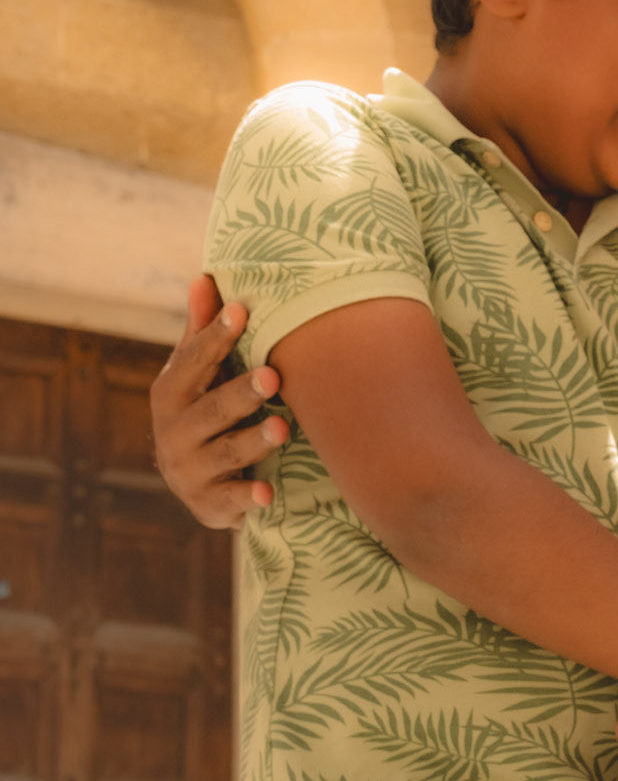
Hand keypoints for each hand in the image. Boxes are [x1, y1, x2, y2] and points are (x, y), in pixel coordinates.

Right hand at [149, 274, 287, 527]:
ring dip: (253, 441)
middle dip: (240, 393)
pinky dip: (246, 497)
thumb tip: (203, 276)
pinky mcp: (207, 504)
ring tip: (283, 428)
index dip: (215, 335)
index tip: (241, 309)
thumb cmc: (204, 404)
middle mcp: (173, 433)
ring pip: (224, 453)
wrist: (197, 480)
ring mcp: (188, 471)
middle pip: (211, 410)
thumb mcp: (198, 371)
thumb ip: (202, 331)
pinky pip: (228, 501)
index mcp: (170, 393)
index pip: (193, 361)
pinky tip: (267, 494)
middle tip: (273, 374)